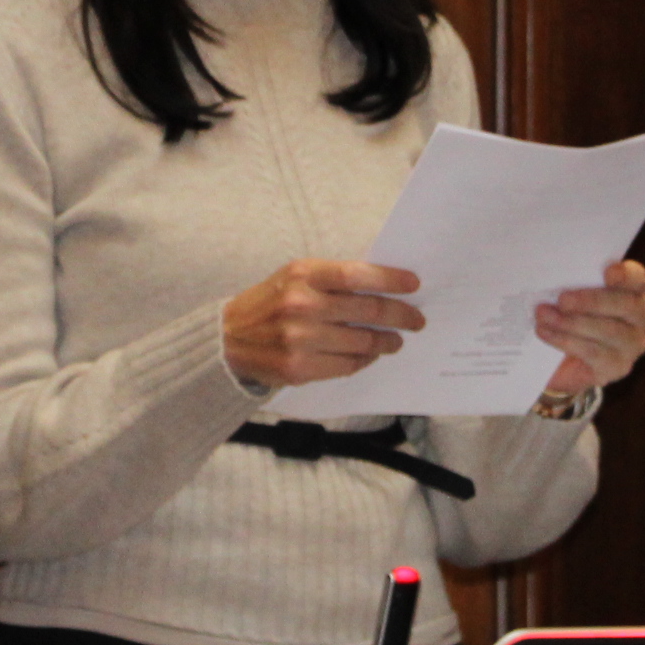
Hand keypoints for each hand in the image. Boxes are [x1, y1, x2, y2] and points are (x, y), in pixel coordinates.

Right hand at [222, 259, 424, 388]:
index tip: (413, 284)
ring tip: (395, 340)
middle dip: (400, 316)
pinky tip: (370, 355)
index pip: (357, 275)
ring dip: (386, 342)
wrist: (227, 339)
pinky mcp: (300, 368)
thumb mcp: (293, 277)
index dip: (390, 280)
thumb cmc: (269, 303)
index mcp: (302, 275)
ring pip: (362, 342)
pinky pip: (347, 366)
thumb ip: (332, 280)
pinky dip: (364, 360)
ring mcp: (300, 340)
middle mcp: (302, 305)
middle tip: (416, 319)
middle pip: (367, 311)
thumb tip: (382, 289)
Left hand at [536, 258, 644, 401]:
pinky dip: (566, 341)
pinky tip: (545, 333)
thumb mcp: (569, 294)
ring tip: (543, 316)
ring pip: (609, 331)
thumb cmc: (566, 314)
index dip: (626, 275)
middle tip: (562, 299)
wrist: (559, 361)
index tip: (608, 272)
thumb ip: (571, 282)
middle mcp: (640, 317)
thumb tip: (553, 274)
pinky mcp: (618, 368)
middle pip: (627, 305)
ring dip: (572, 322)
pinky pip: (594, 353)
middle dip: (592, 301)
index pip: (637, 278)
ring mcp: (632, 345)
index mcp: (632, 290)